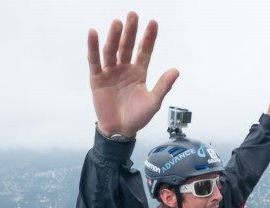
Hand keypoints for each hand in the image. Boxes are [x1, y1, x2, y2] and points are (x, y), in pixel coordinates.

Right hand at [87, 12, 178, 137]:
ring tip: (118, 23)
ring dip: (114, 37)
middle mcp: (124, 69)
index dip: (149, 38)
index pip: (145, 51)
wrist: (120, 131)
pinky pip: (95, 61)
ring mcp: (110, 72)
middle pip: (128, 46)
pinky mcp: (97, 79)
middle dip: (131, 31)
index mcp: (139, 73)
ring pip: (112, 51)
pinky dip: (93, 47)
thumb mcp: (153, 102)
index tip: (153, 23)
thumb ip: (163, 86)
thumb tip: (176, 70)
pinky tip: (93, 34)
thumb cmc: (136, 117)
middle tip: (133, 15)